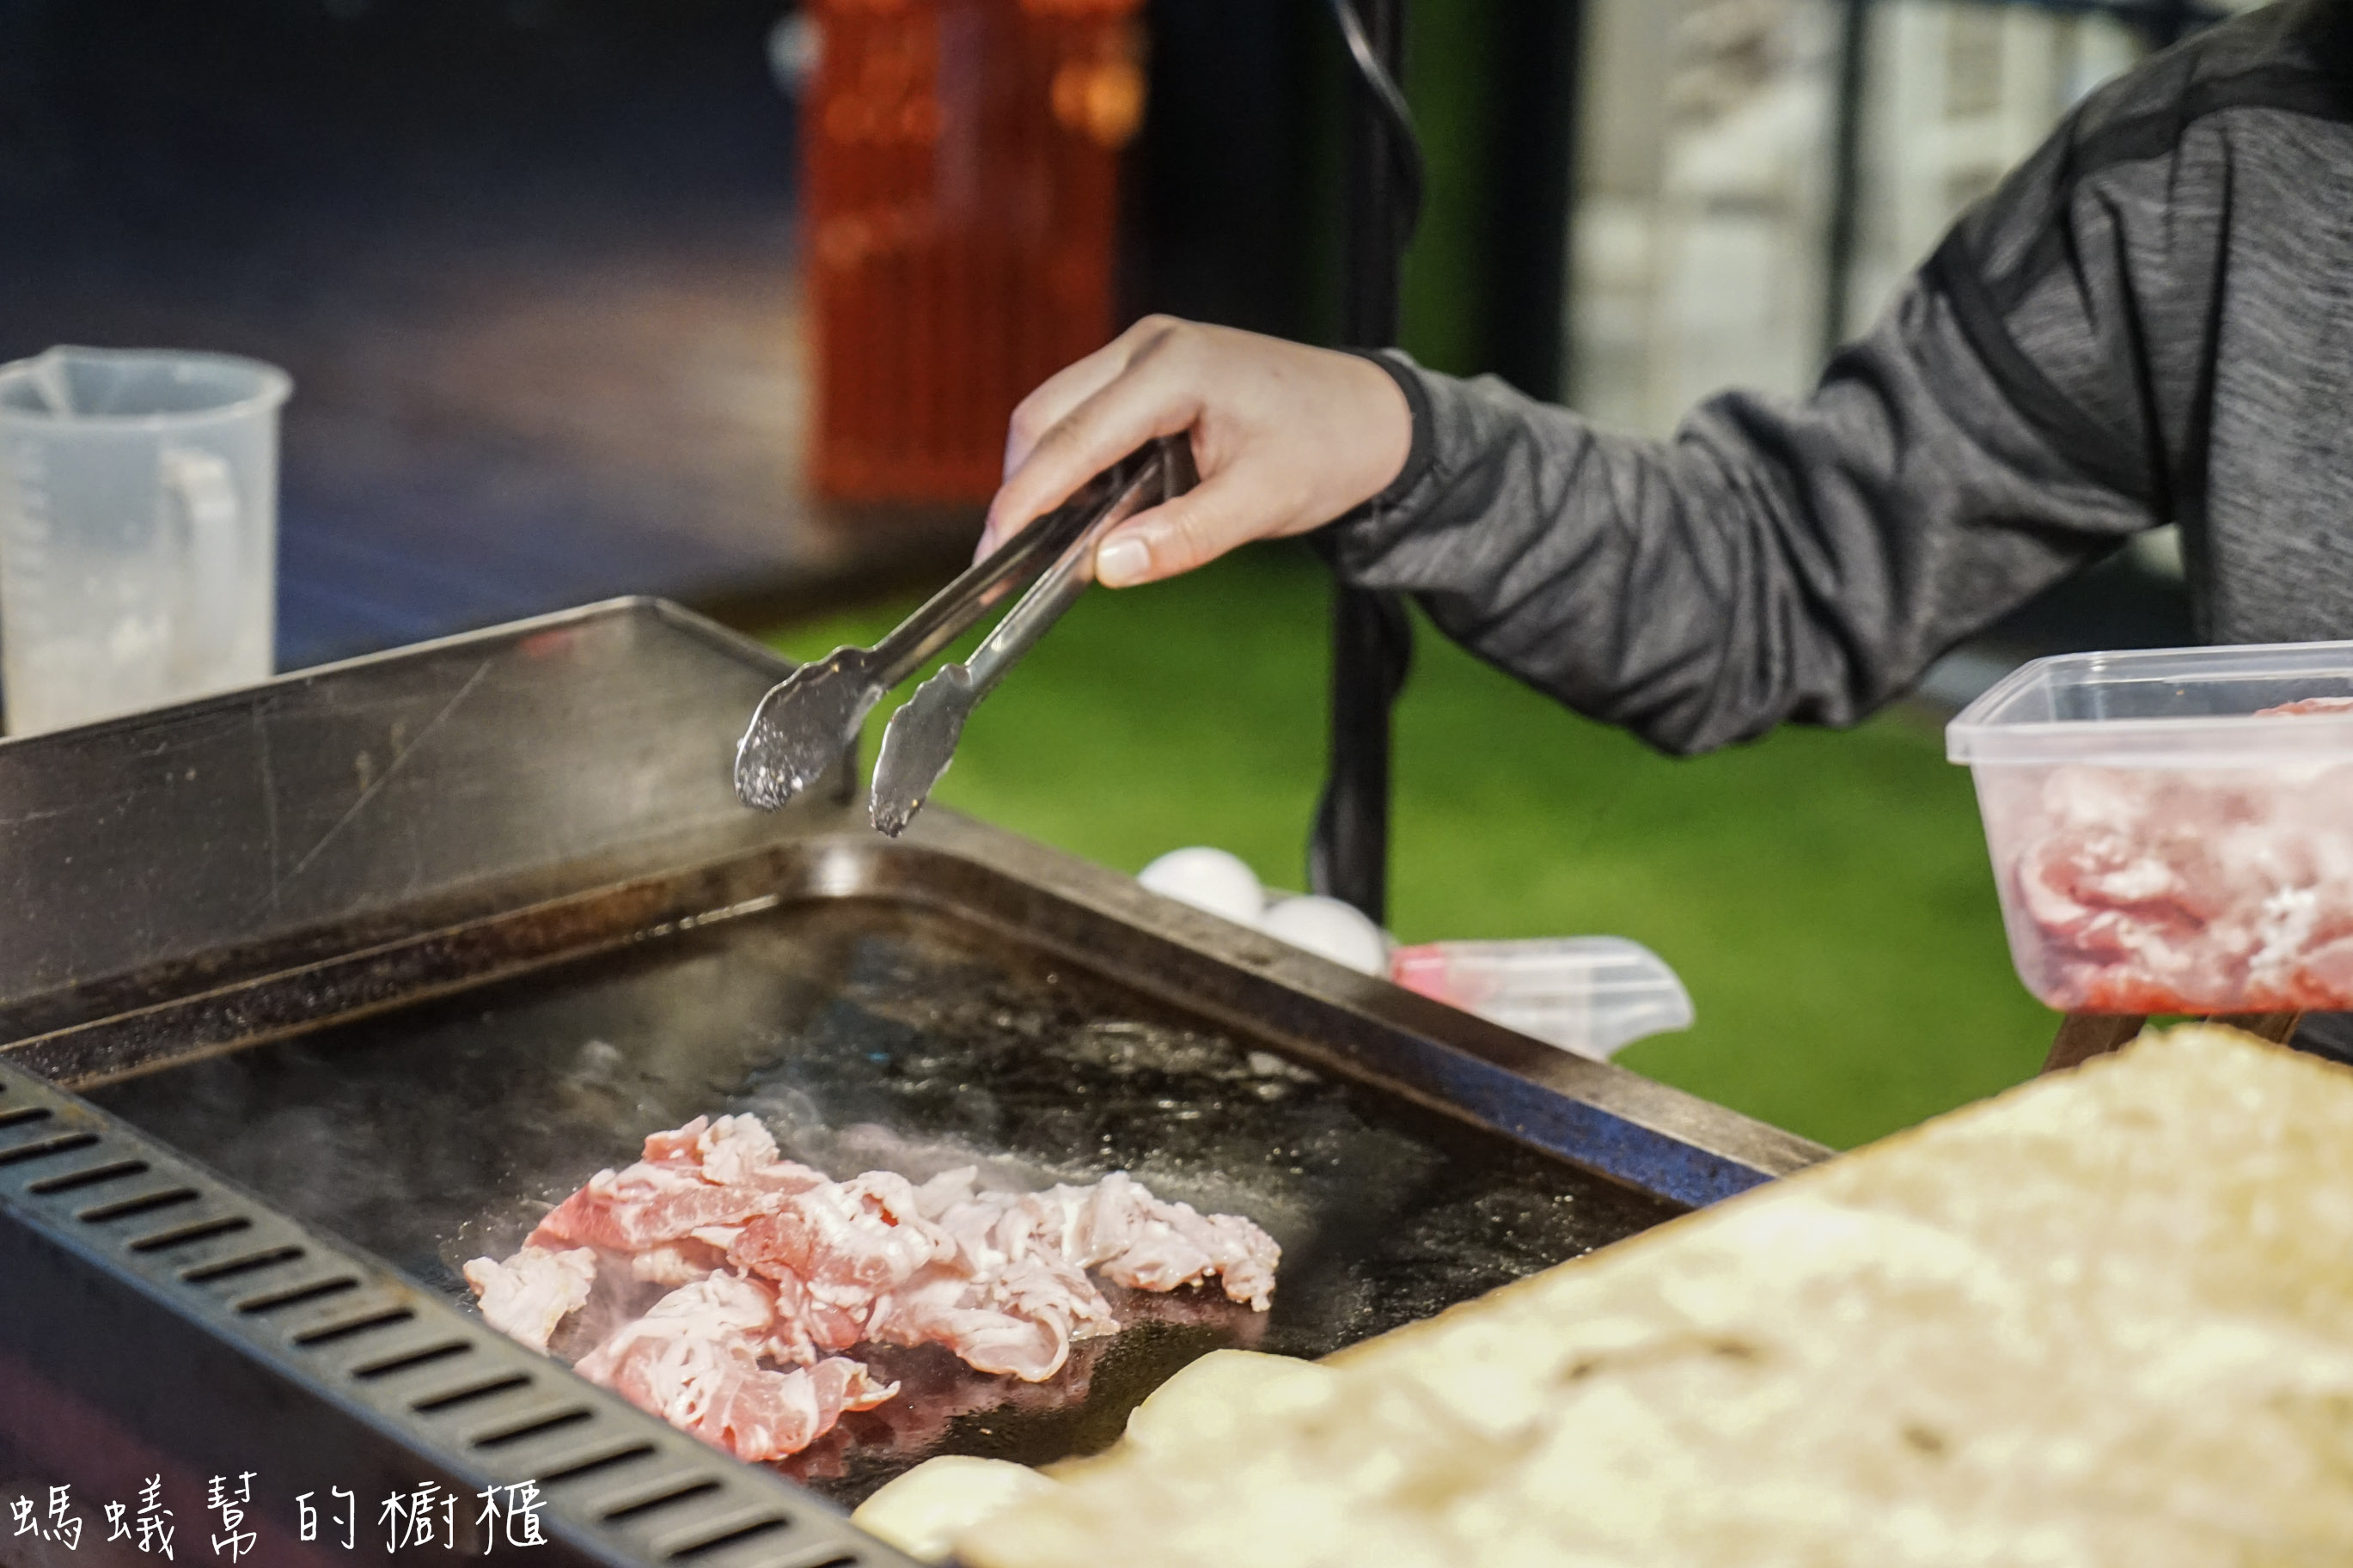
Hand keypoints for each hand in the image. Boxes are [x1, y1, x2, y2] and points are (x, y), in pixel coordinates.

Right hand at [979, 316, 1413, 586]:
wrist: (1370, 415)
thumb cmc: (1326, 448)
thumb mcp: (1264, 503)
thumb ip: (1185, 537)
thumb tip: (1106, 566)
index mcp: (1176, 368)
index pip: (1074, 439)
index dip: (1025, 501)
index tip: (991, 554)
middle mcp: (1148, 346)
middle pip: (1045, 418)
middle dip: (1022, 490)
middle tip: (1010, 562)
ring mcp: (1143, 353)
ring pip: (1055, 414)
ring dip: (1044, 476)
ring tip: (1048, 543)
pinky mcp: (1145, 371)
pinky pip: (1082, 415)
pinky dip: (1071, 463)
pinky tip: (1085, 510)